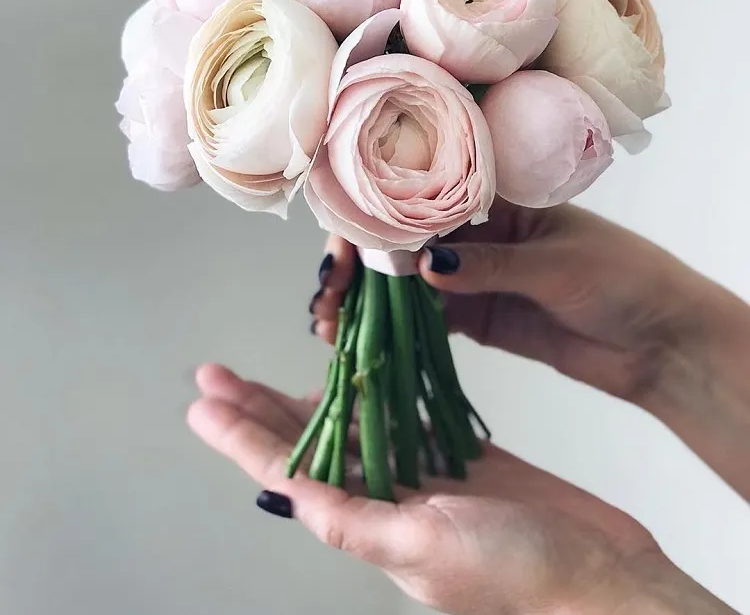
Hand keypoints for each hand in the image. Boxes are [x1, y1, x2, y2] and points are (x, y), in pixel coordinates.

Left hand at [188, 364, 731, 614]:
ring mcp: (425, 476)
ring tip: (275, 366)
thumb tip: (288, 495)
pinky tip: (364, 370)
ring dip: (313, 392)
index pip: (289, 470)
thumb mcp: (426, 546)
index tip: (204, 402)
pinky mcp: (463, 458)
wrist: (602, 580)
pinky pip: (408, 416)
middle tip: (218, 374)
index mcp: (369, 522)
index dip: (241, 435)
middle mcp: (388, 498)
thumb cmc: (518, 573)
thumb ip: (355, 522)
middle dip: (259, 408)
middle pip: (309, 442)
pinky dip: (381, 390)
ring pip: (353, 424)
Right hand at [312, 201, 749, 498]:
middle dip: (358, 262)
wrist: (660, 342)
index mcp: (497, 199)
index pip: (423, 195)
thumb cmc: (624, 279)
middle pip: (400, 239)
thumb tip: (425, 266)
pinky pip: (422, 319)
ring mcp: (471, 275)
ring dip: (364, 299)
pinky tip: (356, 338)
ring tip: (328, 321)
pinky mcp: (474, 317)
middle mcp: (475, 232)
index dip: (376, 214)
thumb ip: (491, 267)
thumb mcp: (558, 266)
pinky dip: (388, 328)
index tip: (345, 243)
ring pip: (402, 282)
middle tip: (328, 292)